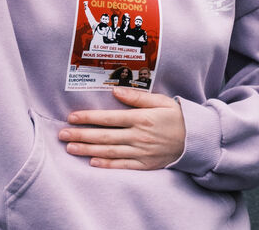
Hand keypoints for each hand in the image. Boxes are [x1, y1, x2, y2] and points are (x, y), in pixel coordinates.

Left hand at [60, 86, 185, 169]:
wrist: (196, 139)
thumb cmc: (176, 116)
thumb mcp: (160, 101)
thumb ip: (137, 97)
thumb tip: (115, 91)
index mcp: (141, 118)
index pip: (109, 118)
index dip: (89, 118)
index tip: (72, 117)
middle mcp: (139, 136)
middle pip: (104, 136)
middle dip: (81, 135)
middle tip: (62, 134)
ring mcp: (141, 152)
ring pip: (110, 152)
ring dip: (88, 150)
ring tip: (70, 148)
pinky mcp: (146, 164)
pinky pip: (123, 165)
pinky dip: (107, 165)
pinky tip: (92, 162)